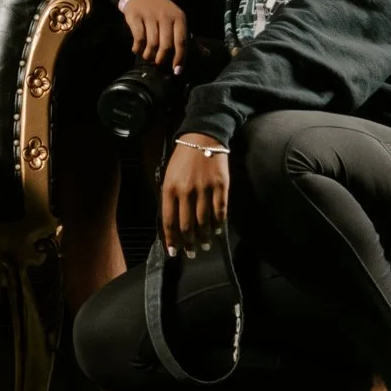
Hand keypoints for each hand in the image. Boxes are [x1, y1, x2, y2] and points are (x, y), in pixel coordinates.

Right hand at [120, 0, 187, 72]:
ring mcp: (150, 16)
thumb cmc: (163, 11)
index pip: (181, 41)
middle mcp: (166, 16)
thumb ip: (189, 39)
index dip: (179, 58)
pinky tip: (137, 49)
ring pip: (151, 43)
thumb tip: (206, 54)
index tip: (177, 71)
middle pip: (166, 45)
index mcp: (179, 18)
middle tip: (159, 63)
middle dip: (162, 59)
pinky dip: (138, 48)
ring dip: (149, 55)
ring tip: (148, 57)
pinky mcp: (135, 16)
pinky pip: (138, 38)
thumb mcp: (178, 21)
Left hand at [160, 134, 228, 256]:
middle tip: (191, 253)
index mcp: (170, 189)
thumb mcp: (169, 176)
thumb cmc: (183, 159)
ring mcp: (205, 190)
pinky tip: (217, 231)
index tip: (174, 252)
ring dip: (204, 237)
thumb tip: (173, 224)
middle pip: (187, 225)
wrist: (203, 137)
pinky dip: (218, 225)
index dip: (171, 240)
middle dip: (189, 243)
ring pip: (204, 222)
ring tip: (204, 245)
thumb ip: (170, 198)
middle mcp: (186, 191)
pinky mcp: (221, 187)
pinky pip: (220, 212)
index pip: (169, 221)